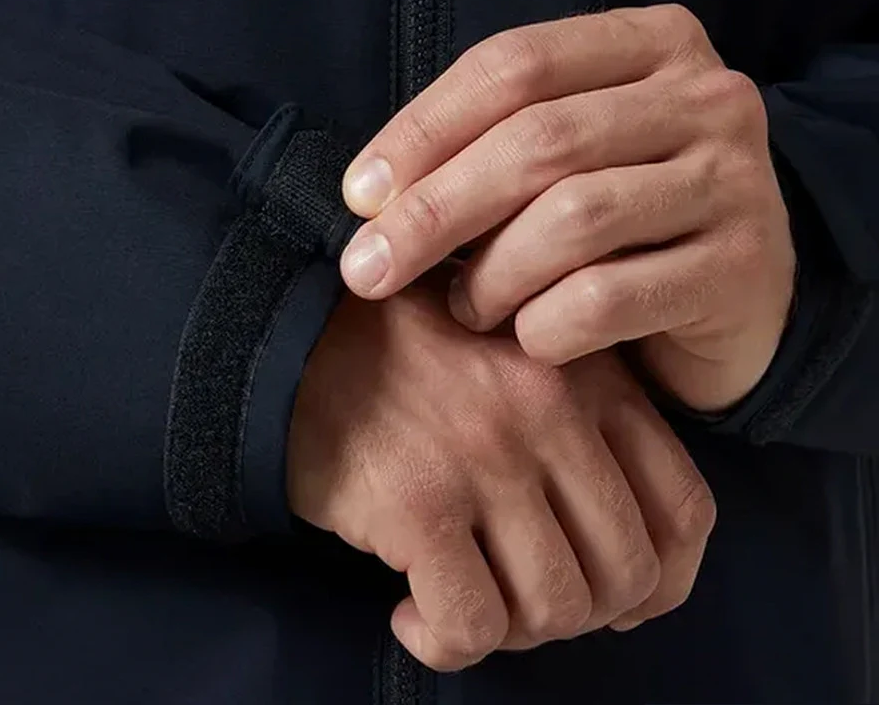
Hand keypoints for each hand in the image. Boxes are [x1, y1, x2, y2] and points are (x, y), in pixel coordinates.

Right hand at [288, 272, 715, 671]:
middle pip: (626, 574)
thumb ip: (584, 427)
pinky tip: (412, 612)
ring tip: (464, 600)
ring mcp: (486, 458)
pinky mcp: (419, 504)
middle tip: (518, 599)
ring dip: (512, 632)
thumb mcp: (521, 359)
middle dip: (579, 614)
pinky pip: (472, 626)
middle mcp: (550, 413)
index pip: (685, 509)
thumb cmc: (412, 360)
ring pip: (554, 610)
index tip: (614, 599)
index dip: (664, 579)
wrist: (298, 340)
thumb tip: (631, 569)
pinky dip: (446, 643)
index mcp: (589, 376)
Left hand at [338, 5, 795, 410]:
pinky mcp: (743, 269)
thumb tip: (373, 195)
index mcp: (653, 43)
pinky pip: (609, 298)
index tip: (359, 194)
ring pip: (573, 219)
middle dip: (434, 211)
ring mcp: (736, 180)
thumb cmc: (626, 214)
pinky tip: (527, 337)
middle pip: (538, 141)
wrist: (740, 293)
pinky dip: (544, 326)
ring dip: (491, 275)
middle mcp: (708, 96)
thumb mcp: (568, 155)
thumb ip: (491, 146)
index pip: (514, 64)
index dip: (422, 129)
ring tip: (465, 306)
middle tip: (369, 268)